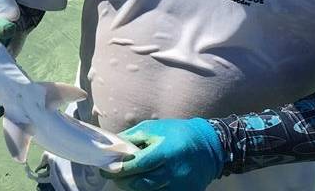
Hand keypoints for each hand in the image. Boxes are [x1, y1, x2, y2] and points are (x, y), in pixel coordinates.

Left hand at [102, 118, 226, 190]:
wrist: (208, 146)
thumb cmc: (178, 133)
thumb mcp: (154, 129)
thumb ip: (132, 138)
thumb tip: (112, 146)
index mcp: (165, 152)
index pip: (136, 166)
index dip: (118, 169)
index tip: (106, 169)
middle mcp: (173, 172)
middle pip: (140, 184)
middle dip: (122, 181)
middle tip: (113, 175)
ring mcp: (180, 186)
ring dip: (133, 187)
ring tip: (127, 179)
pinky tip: (143, 183)